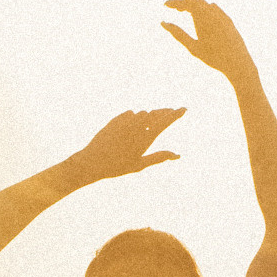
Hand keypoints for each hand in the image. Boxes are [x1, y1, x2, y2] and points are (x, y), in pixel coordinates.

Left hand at [70, 106, 184, 183]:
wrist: (92, 162)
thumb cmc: (117, 167)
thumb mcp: (140, 165)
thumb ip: (159, 157)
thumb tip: (177, 155)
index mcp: (144, 139)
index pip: (164, 122)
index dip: (175, 115)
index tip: (184, 109)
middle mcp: (136, 127)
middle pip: (156, 114)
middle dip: (165, 112)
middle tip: (172, 111)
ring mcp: (125, 121)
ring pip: (143, 114)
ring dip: (148, 116)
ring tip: (152, 121)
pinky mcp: (116, 119)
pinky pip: (130, 114)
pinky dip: (134, 118)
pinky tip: (133, 124)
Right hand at [162, 0, 254, 84]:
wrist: (239, 63)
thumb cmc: (214, 57)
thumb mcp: (192, 47)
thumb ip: (178, 34)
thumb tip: (163, 23)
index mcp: (202, 17)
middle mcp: (213, 12)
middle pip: (193, 1)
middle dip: (180, 3)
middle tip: (169, 7)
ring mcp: (221, 15)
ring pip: (203, 4)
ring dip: (192, 6)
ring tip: (182, 10)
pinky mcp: (228, 20)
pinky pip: (214, 9)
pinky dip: (204, 9)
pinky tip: (201, 13)